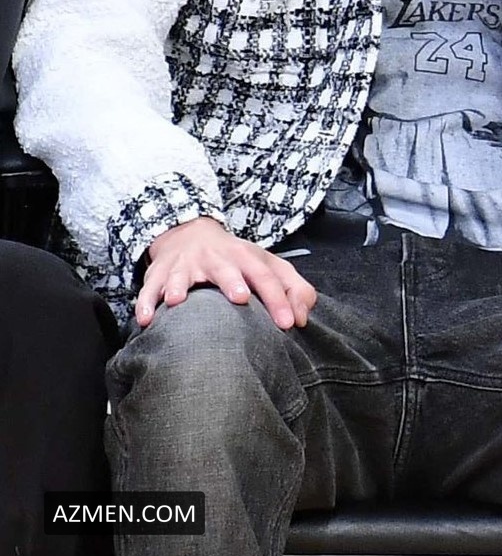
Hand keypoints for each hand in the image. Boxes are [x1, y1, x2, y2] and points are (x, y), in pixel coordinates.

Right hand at [135, 217, 316, 329]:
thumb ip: (293, 288)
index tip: (288, 324)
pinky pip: (150, 287)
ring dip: (178, 285)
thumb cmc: (235, 259)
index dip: (278, 298)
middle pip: (226, 268)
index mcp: (246, 256)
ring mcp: (186, 264)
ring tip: (176, 301)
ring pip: (181, 274)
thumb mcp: (267, 265)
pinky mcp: (160, 273)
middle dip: (232, 281)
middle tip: (241, 298)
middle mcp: (216, 257)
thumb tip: (303, 317)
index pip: (266, 276)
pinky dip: (146, 301)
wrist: (190, 232)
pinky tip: (145, 318)